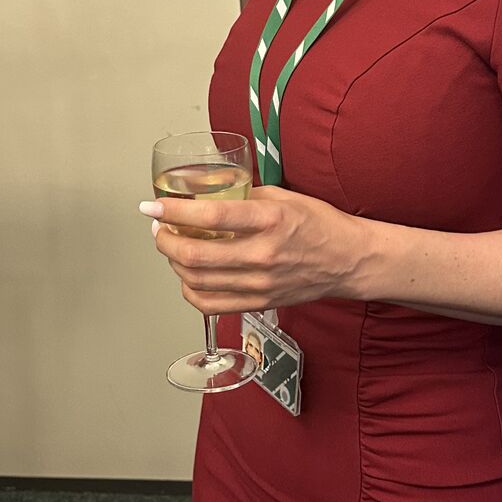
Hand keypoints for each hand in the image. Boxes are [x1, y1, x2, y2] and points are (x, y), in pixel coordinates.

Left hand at [144, 185, 366, 315]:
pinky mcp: (260, 302)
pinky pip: (210, 304)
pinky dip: (189, 290)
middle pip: (195, 255)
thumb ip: (244, 197)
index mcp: (270, 220)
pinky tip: (187, 276)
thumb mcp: (284, 196)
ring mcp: (260, 283)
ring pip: (197, 281)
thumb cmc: (320, 224)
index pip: (210, 217)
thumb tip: (207, 196)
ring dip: (173, 263)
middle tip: (158, 228)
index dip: (173, 212)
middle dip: (164, 240)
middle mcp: (263, 254)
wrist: (349, 260)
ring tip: (170, 248)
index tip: (153, 206)